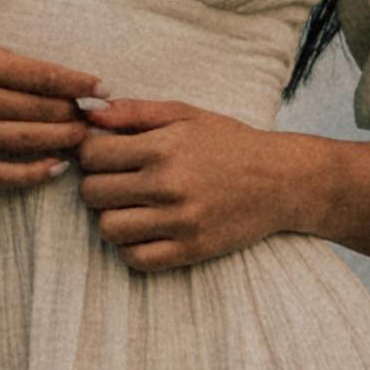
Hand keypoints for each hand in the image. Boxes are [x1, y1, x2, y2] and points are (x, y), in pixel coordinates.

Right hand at [0, 32, 98, 190]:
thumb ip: (7, 65)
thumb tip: (60, 83)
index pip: (43, 76)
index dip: (80, 85)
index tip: (106, 90)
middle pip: (40, 111)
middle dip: (76, 115)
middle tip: (99, 119)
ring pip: (27, 141)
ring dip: (62, 141)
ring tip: (83, 139)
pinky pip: (0, 174)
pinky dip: (33, 173)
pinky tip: (54, 167)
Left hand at [71, 94, 329, 274]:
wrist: (281, 180)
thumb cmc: (230, 143)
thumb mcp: (185, 114)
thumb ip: (135, 112)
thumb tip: (88, 114)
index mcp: (163, 147)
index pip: (91, 155)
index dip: (90, 153)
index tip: (105, 155)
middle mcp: (168, 185)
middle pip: (93, 194)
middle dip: (97, 185)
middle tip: (117, 182)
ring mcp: (179, 222)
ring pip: (108, 229)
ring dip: (111, 218)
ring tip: (130, 207)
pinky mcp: (191, 250)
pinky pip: (136, 258)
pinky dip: (131, 247)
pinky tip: (145, 230)